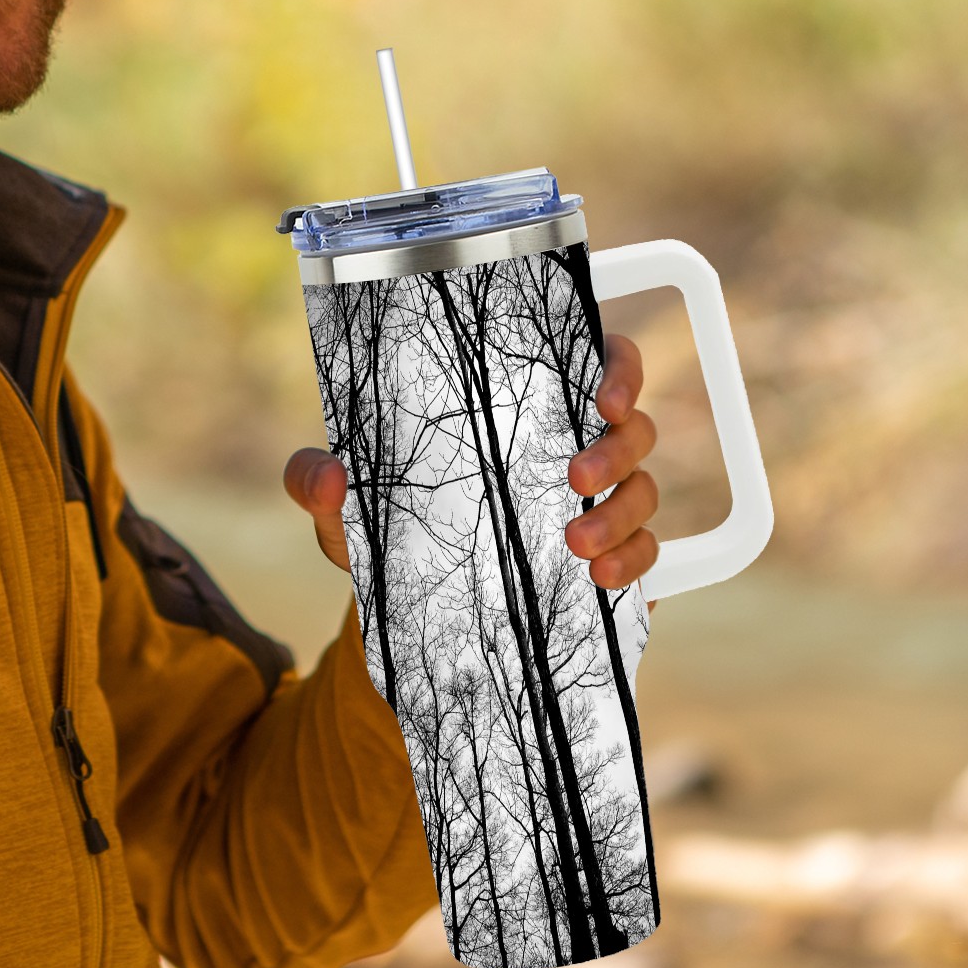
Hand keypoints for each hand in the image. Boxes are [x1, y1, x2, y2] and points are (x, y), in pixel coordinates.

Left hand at [283, 333, 659, 593]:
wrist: (406, 608)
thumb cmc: (383, 526)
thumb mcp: (343, 507)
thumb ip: (317, 482)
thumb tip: (327, 476)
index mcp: (519, 406)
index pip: (594, 359)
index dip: (616, 366)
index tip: (600, 394)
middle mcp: (569, 443)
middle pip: (633, 424)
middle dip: (616, 447)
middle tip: (573, 477)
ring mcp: (596, 501)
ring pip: (644, 487)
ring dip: (622, 512)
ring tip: (576, 545)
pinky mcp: (608, 556)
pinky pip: (650, 551)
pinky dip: (635, 559)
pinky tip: (600, 577)